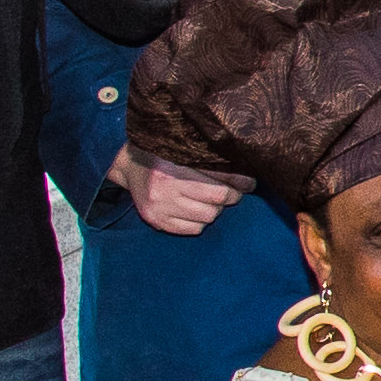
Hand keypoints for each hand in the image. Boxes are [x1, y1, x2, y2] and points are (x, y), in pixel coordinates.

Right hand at [121, 155, 247, 238]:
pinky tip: (196, 211)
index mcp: (174, 166)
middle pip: (216, 200)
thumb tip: (246, 175)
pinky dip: (200, 222)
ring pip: (207, 217)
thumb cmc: (164, 155)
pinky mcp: (156, 221)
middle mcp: (165, 188)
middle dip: (230, 196)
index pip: (218, 181)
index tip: (250, 183)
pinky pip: (193, 229)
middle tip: (233, 192)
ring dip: (215, 209)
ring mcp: (160, 207)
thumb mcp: (184, 151)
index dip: (239, 183)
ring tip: (212, 200)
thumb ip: (211, 161)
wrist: (130, 166)